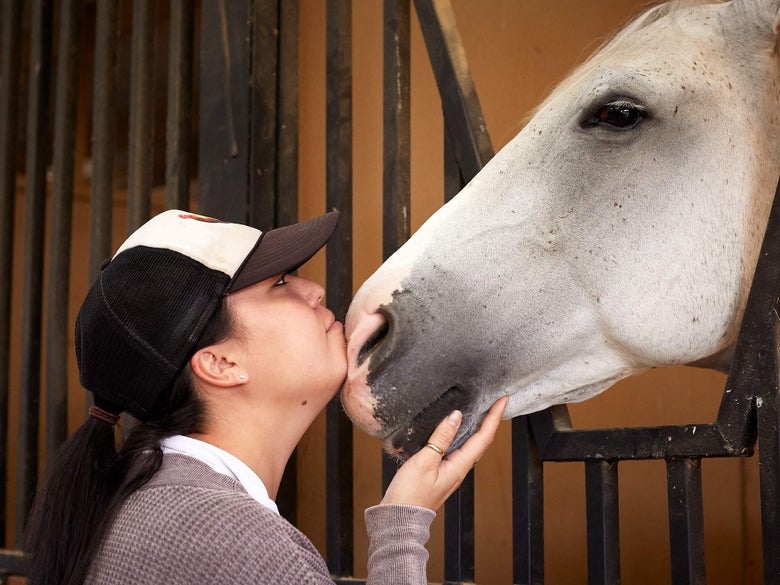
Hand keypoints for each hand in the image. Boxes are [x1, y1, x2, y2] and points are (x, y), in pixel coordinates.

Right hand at [381, 396, 508, 510]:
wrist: (399, 518)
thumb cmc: (410, 494)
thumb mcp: (424, 461)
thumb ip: (441, 438)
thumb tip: (456, 415)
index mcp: (460, 466)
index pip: (483, 437)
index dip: (493, 417)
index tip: (502, 400)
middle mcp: (460, 468)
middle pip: (481, 441)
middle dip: (490, 420)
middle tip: (495, 402)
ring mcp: (451, 471)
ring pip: (470, 445)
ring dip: (477, 427)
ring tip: (480, 411)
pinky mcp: (440, 471)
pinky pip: (457, 449)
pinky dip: (461, 435)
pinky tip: (454, 430)